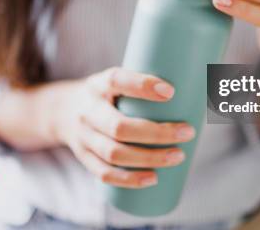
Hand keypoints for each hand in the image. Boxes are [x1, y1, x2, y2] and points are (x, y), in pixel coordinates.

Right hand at [55, 67, 195, 188]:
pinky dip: (130, 179)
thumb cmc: (106, 94)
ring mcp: (83, 136)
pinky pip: (105, 173)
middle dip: (157, 133)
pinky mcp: (84, 156)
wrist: (61, 110)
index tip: (171, 91)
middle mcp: (88, 110)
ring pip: (115, 153)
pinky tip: (153, 179)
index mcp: (98, 84)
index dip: (142, 86)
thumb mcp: (116, 80)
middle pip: (120, 127)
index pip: (116, 81)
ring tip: (178, 156)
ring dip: (149, 158)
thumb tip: (198, 86)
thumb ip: (146, 85)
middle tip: (188, 132)